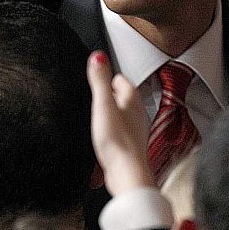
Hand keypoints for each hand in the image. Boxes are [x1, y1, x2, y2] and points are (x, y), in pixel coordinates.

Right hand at [86, 51, 153, 194]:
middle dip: (106, 97)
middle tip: (92, 99)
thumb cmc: (117, 142)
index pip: (120, 78)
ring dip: (107, 117)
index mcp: (132, 98)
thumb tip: (98, 56)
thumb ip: (99, 81)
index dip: (106, 78)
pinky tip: (99, 140)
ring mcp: (134, 129)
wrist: (126, 173)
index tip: (95, 77)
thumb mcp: (103, 105)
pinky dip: (108, 134)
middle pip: (119, 97)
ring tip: (93, 119)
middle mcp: (137, 112)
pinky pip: (116, 134)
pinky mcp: (128, 145)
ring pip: (119, 116)